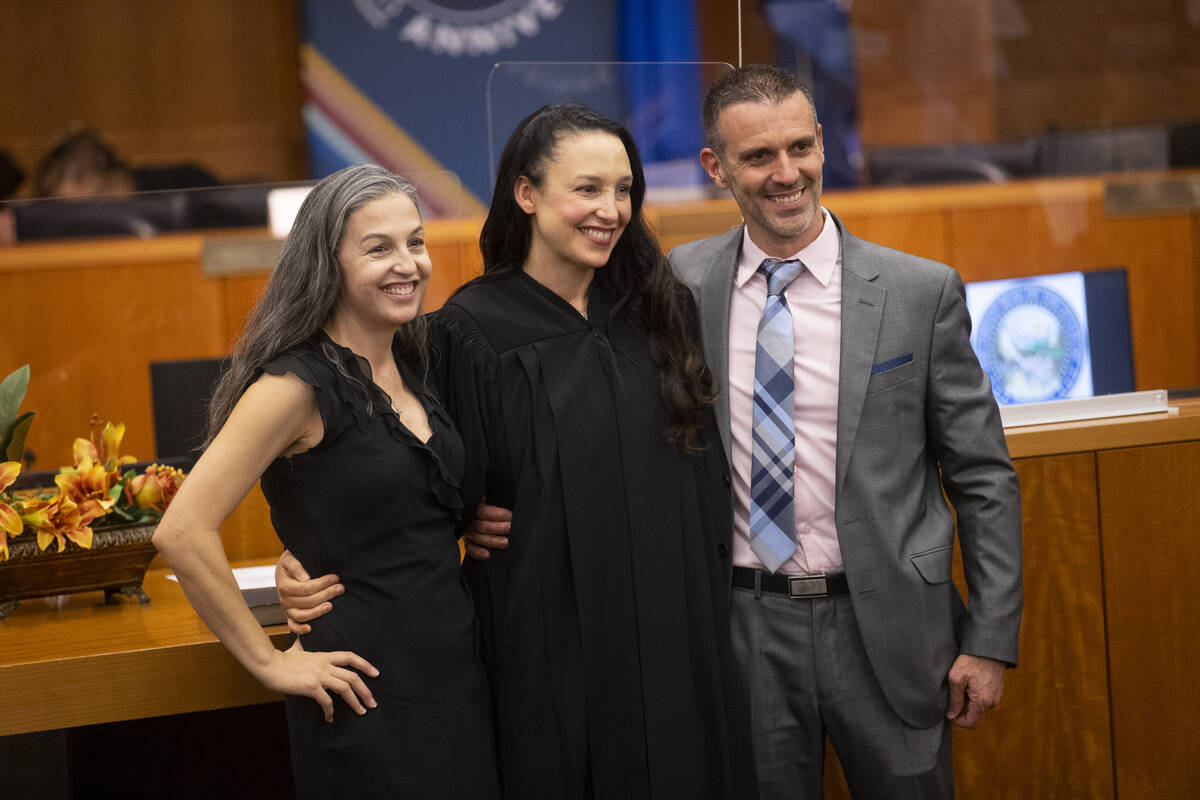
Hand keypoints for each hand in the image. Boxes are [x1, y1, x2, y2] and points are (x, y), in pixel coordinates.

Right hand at [257, 639, 377, 721]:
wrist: (268, 664)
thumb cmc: (280, 659)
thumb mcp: (296, 648)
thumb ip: (302, 643)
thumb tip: (300, 634)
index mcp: (323, 656)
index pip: (350, 657)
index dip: (365, 664)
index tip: (375, 673)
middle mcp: (325, 665)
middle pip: (353, 676)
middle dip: (366, 690)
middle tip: (373, 702)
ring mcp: (319, 675)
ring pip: (345, 688)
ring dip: (356, 702)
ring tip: (361, 711)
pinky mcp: (311, 686)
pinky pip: (326, 701)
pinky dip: (330, 711)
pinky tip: (330, 718)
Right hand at [276, 548, 342, 634]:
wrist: (285, 568)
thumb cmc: (292, 561)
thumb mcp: (290, 558)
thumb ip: (297, 567)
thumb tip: (306, 579)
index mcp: (284, 585)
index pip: (305, 588)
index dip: (321, 584)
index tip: (335, 578)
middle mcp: (284, 599)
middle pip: (306, 601)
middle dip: (326, 594)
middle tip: (340, 588)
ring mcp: (287, 608)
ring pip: (301, 615)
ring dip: (317, 612)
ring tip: (331, 606)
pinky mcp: (289, 615)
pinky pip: (292, 626)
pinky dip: (299, 630)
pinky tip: (310, 629)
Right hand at [463, 501, 511, 560]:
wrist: (480, 518)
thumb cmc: (492, 511)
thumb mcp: (493, 503)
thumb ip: (499, 503)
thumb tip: (511, 507)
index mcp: (477, 508)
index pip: (485, 511)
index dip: (499, 514)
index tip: (511, 516)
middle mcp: (471, 521)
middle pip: (484, 526)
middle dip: (500, 528)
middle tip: (511, 528)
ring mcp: (469, 532)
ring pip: (479, 538)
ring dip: (494, 541)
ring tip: (506, 543)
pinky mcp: (468, 542)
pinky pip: (470, 548)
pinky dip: (477, 552)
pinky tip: (486, 555)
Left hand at [946, 653, 1006, 728]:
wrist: (989, 648)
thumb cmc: (972, 660)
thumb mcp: (956, 678)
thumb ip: (954, 700)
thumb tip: (951, 715)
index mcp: (983, 701)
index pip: (971, 724)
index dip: (958, 721)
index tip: (949, 712)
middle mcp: (992, 702)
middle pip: (975, 716)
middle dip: (962, 710)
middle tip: (953, 695)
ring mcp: (996, 696)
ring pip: (979, 707)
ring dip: (968, 702)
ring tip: (961, 686)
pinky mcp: (997, 690)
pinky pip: (984, 700)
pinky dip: (975, 696)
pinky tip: (969, 683)